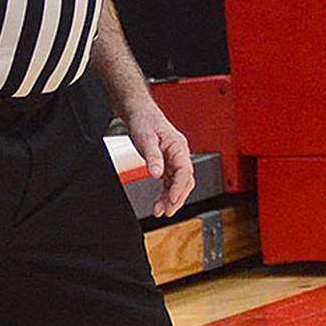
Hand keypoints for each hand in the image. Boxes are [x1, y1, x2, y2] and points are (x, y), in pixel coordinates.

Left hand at [125, 102, 193, 216]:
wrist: (140, 114)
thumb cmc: (145, 121)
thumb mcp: (146, 139)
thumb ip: (153, 157)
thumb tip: (157, 173)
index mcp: (179, 147)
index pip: (184, 171)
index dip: (179, 187)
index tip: (172, 199)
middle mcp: (179, 155)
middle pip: (185, 181)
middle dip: (177, 198)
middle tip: (167, 211)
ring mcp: (174, 160)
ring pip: (178, 184)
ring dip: (171, 199)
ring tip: (161, 211)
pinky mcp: (167, 165)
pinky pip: (170, 183)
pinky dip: (165, 194)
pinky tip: (159, 203)